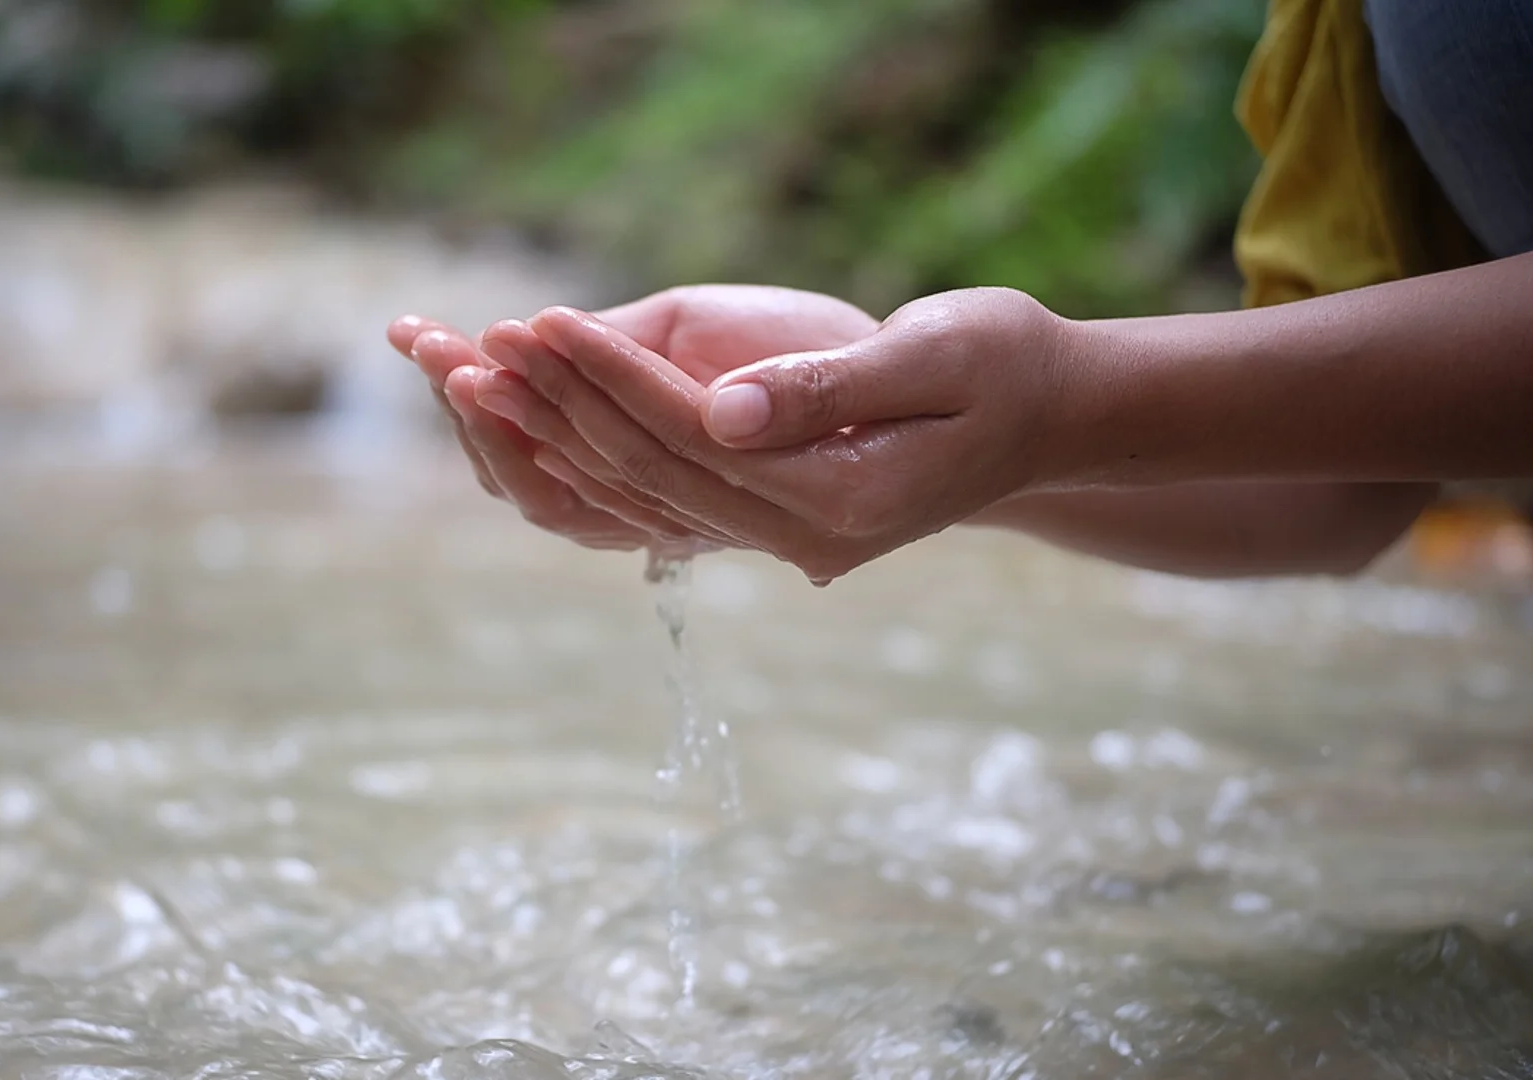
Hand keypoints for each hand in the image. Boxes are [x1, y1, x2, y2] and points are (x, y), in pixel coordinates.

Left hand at [476, 288, 1083, 581]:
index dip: (611, 375)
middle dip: (563, 405)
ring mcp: (786, 539)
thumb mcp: (938, 354)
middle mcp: (801, 535)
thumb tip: (723, 411)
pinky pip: (667, 497)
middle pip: (652, 472)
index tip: (542, 319)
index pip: (691, 435)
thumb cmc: (1007, 363)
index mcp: (838, 500)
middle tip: (482, 346)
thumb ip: (829, 388)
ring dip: (564, 434)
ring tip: (489, 376)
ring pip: (647, 491)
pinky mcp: (776, 519)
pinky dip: (601, 457)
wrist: (1050, 417)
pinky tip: (547, 420)